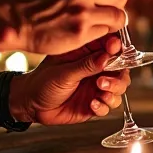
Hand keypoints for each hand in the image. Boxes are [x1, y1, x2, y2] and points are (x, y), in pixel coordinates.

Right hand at [3, 0, 133, 54]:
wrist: (14, 20)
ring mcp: (83, 12)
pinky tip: (91, 30)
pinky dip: (103, 32)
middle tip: (110, 6)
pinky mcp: (81, 33)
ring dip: (114, 19)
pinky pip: (106, 32)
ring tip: (103, 20)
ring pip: (119, 16)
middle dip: (119, 2)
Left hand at [10, 34, 130, 124]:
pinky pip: (109, 105)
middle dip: (118, 75)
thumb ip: (87, 65)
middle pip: (121, 69)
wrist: (31, 104)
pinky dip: (103, 106)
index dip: (117, 47)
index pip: (111, 46)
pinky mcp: (94, 104)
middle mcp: (96, 69)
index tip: (114, 49)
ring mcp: (96, 87)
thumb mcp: (64, 70)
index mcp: (88, 54)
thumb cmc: (43, 81)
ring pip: (119, 88)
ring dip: (114, 90)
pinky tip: (92, 104)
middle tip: (103, 79)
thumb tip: (108, 56)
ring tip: (100, 90)